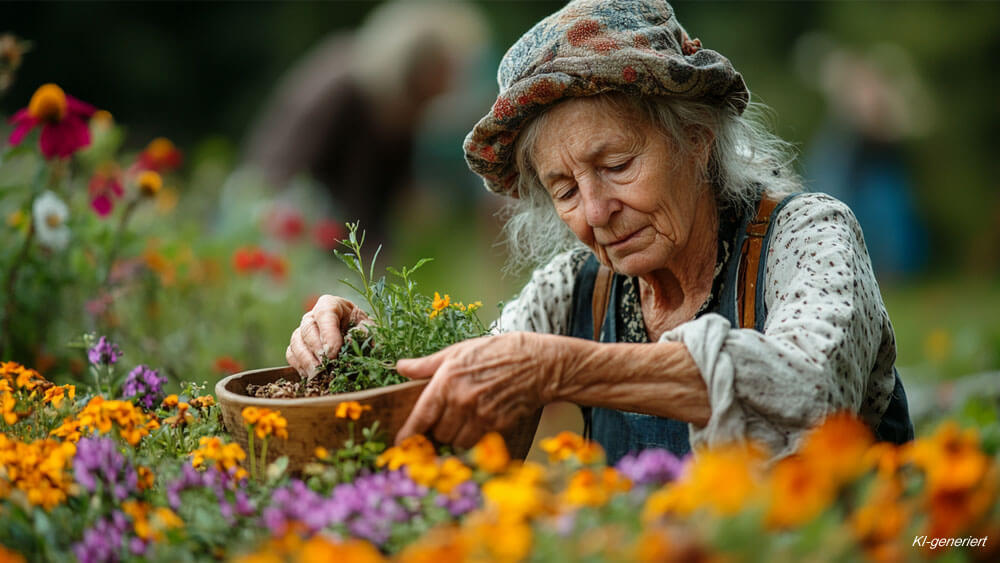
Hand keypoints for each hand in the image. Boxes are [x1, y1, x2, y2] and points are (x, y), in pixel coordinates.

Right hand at [286, 295, 369, 377]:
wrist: (356, 337)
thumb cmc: (361, 328)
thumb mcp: (367, 326)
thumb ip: (363, 331)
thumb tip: (349, 341)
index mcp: (330, 305)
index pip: (324, 314)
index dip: (328, 333)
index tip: (334, 352)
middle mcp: (312, 316)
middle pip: (307, 329)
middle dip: (316, 349)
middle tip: (325, 366)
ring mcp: (302, 331)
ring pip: (296, 342)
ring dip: (306, 360)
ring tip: (318, 375)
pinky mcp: (298, 346)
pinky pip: (291, 354)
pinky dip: (299, 366)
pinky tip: (311, 376)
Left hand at [395, 332, 555, 448]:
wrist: (537, 362)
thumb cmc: (496, 352)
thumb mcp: (458, 351)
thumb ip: (426, 365)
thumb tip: (400, 367)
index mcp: (446, 381)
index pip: (420, 417)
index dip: (408, 435)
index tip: (400, 444)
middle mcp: (461, 401)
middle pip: (438, 433)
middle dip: (438, 430)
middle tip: (445, 419)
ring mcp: (481, 415)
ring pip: (456, 441)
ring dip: (455, 436)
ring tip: (463, 420)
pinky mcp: (497, 425)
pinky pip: (476, 442)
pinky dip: (473, 438)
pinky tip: (479, 424)